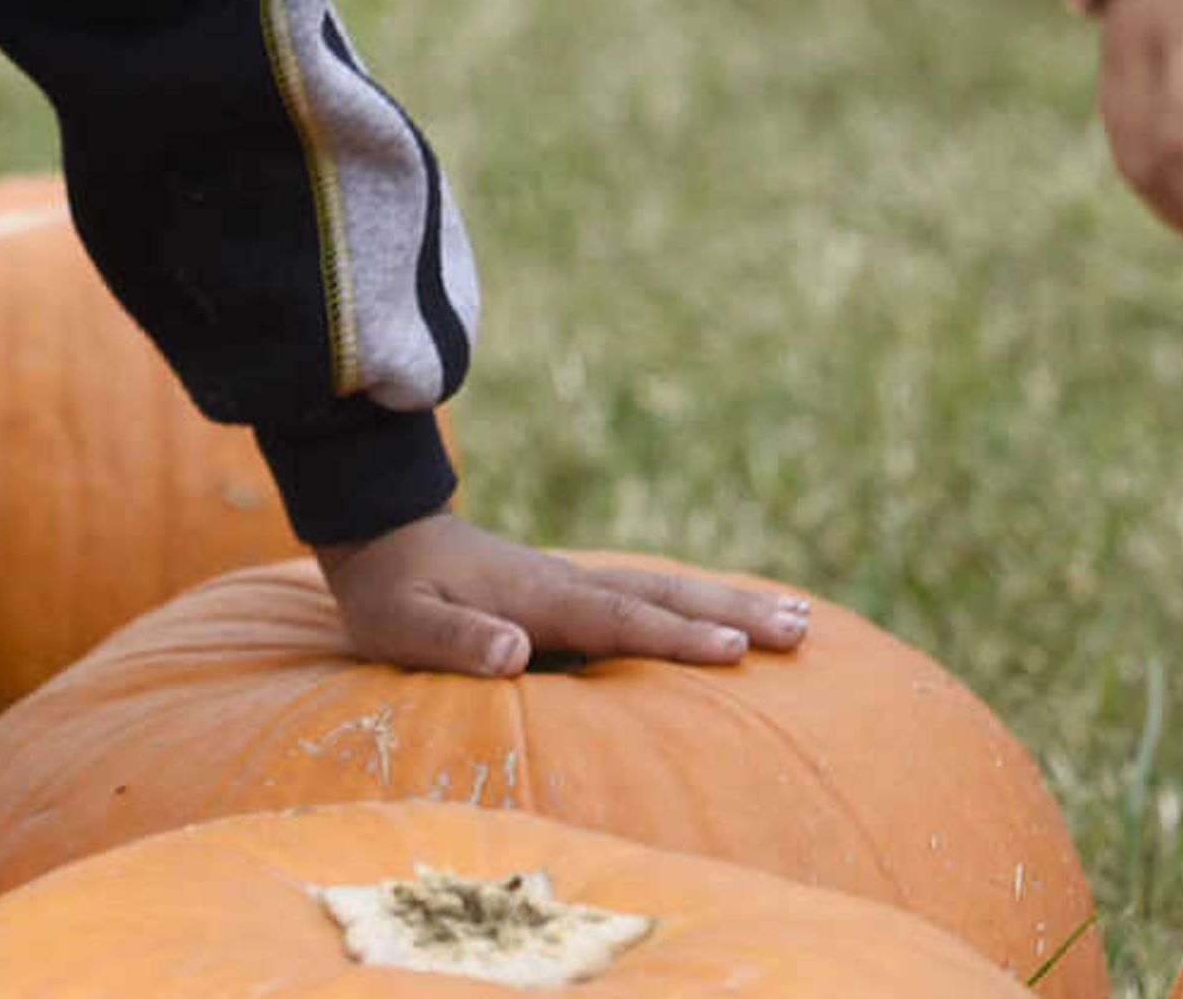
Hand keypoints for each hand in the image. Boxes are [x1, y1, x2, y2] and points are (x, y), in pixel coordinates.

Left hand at [313, 511, 810, 677]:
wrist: (381, 529)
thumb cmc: (388, 589)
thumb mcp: (400, 623)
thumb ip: (454, 638)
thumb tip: (515, 653)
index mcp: (535, 596)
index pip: (617, 619)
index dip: (673, 636)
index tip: (734, 647)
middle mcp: (567, 582)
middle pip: (662, 596)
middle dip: (732, 612)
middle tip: (801, 630)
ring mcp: (575, 580)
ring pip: (665, 588)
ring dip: (730, 601)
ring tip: (800, 618)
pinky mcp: (573, 588)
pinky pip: (650, 593)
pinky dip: (700, 599)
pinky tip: (736, 612)